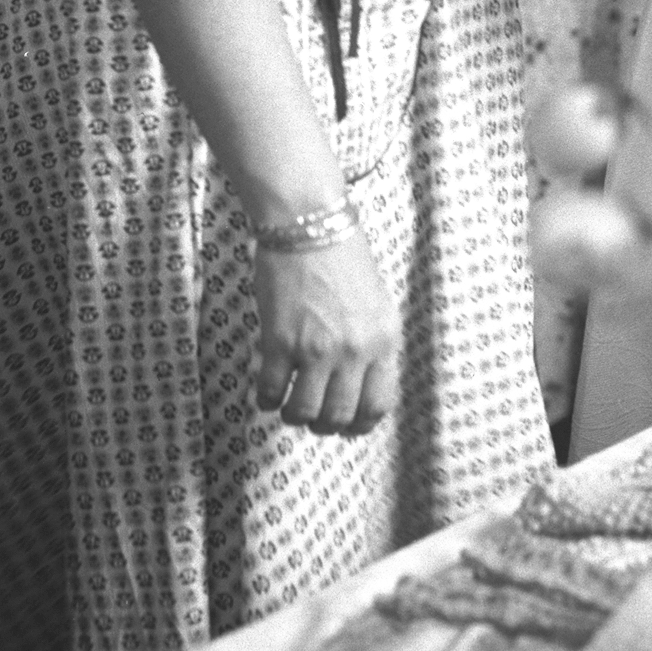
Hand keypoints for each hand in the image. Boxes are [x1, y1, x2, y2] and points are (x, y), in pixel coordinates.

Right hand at [253, 229, 400, 435]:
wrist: (309, 224)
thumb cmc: (343, 256)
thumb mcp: (376, 302)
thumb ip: (372, 343)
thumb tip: (358, 383)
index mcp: (384, 339)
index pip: (378, 404)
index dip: (361, 424)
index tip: (349, 426)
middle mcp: (354, 350)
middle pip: (340, 416)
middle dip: (325, 425)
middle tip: (314, 417)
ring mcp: (316, 348)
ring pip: (305, 412)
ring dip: (294, 416)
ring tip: (289, 406)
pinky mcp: (279, 341)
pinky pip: (271, 391)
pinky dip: (267, 399)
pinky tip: (267, 392)